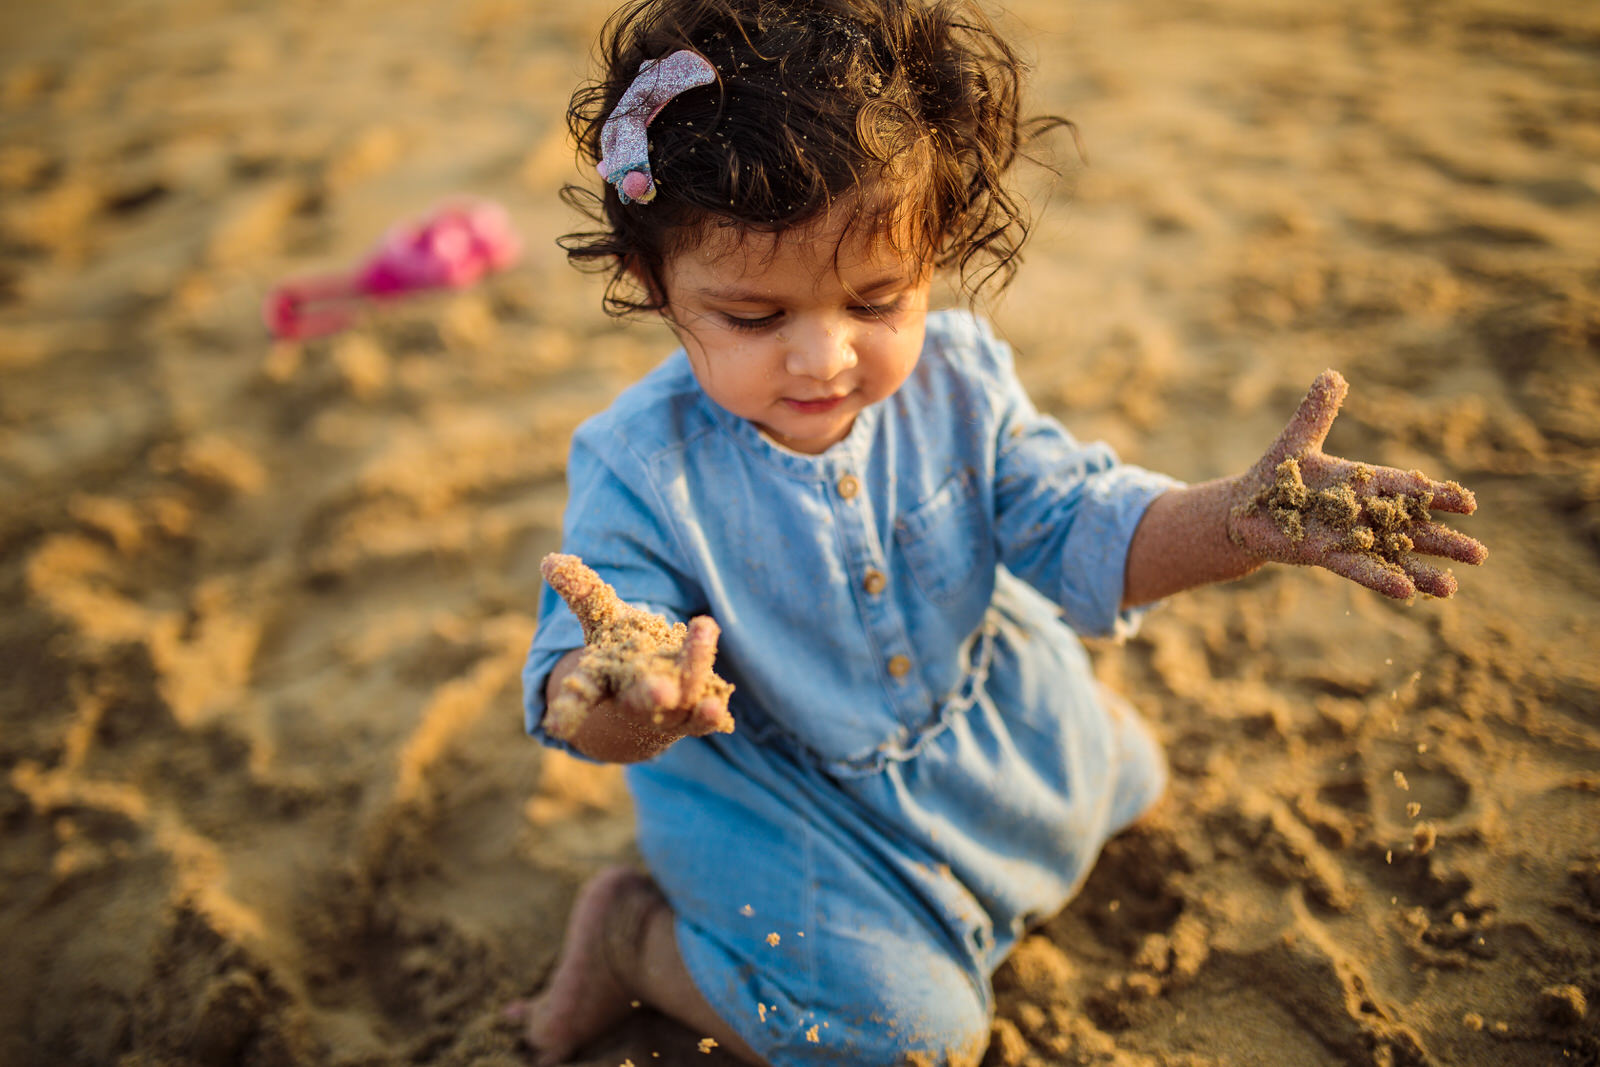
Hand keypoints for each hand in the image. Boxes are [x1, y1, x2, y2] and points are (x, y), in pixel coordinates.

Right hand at [540, 553, 733, 744]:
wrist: (654, 693)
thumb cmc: (623, 650)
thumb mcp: (601, 617)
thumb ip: (582, 592)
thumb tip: (550, 561)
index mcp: (602, 680)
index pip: (582, 695)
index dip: (569, 709)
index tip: (557, 726)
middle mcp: (633, 702)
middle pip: (638, 701)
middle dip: (650, 695)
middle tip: (660, 690)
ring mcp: (667, 712)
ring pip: (682, 696)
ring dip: (694, 668)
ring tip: (705, 629)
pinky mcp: (694, 715)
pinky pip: (704, 718)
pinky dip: (710, 714)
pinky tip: (718, 707)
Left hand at [1226, 370, 1486, 598]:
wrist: (1245, 508)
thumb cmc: (1277, 472)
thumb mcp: (1298, 441)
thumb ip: (1317, 412)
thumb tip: (1332, 374)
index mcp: (1362, 481)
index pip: (1406, 487)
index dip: (1435, 495)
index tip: (1469, 503)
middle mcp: (1362, 513)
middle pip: (1410, 527)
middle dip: (1444, 540)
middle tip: (1480, 554)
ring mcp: (1346, 537)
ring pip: (1391, 555)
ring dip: (1420, 571)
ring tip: (1451, 590)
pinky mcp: (1325, 555)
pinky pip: (1357, 568)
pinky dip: (1379, 579)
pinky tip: (1406, 594)